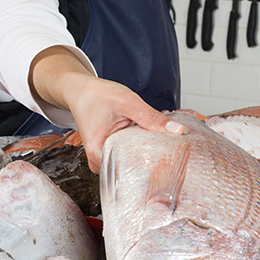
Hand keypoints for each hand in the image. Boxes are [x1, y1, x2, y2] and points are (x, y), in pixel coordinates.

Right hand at [29, 46, 182, 172]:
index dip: (155, 161)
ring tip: (158, 137)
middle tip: (172, 144)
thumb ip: (152, 117)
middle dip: (153, 154)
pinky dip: (139, 145)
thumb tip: (177, 131)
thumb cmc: (98, 95)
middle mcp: (99, 162)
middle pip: (133, 167)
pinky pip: (129, 154)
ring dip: (146, 149)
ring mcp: (104, 158)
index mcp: (98, 154)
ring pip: (132, 160)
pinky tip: (147, 135)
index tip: (174, 156)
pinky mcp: (109, 153)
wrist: (81, 90)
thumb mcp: (127, 102)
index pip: (132, 168)